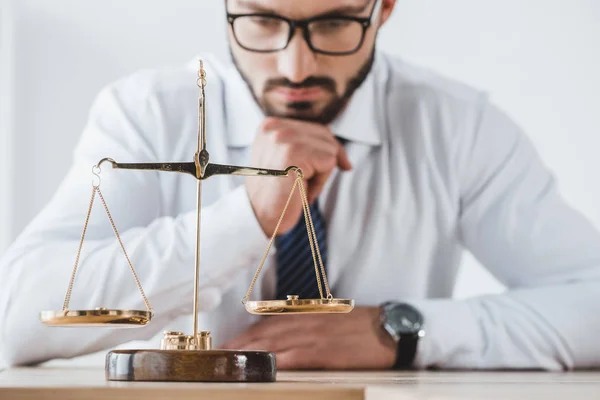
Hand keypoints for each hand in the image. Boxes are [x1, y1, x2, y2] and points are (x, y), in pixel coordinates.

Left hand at [222, 307, 396, 369]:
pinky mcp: (324, 353)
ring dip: (249, 353)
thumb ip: (307, 323)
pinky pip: (293, 357)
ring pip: (273, 344)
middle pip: (264, 333)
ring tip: (229, 362)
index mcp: (306, 314)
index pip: (267, 323)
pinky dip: (274, 362)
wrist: (389, 329)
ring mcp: (313, 337)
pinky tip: (260, 367)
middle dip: (239, 345)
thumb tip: (286, 333)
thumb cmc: (362, 325)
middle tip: (218, 355)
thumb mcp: (331, 317)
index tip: (227, 343)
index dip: (245, 334)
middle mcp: (305, 322)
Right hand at [245, 117, 351, 236]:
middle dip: (325, 162)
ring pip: (330, 148)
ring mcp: (283, 138)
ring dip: (322, 173)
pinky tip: (302, 191)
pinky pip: (329, 162)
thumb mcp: (287, 160)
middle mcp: (274, 127)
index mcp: (270, 125)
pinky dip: (321, 182)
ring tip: (301, 187)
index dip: (328, 150)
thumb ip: (306, 147)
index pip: (315, 128)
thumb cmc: (276, 193)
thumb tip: (342, 154)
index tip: (338, 166)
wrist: (258, 217)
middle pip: (325, 135)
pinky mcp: (294, 153)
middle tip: (306, 184)